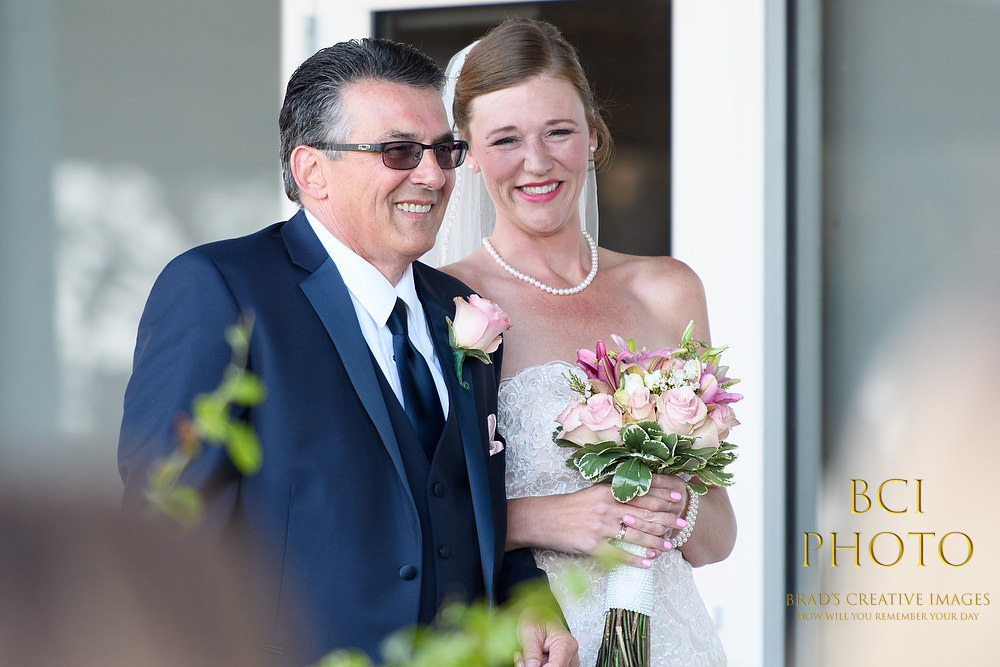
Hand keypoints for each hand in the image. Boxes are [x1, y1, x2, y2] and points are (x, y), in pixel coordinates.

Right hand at [506, 476, 689, 568]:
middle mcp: (607, 507)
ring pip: (636, 535)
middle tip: (681, 524)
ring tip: (669, 546)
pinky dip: (636, 559)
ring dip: (656, 542)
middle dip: (666, 519)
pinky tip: (648, 562)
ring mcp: (601, 527)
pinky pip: (620, 554)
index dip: (662, 493)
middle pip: (644, 514)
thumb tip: (639, 499)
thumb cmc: (570, 506)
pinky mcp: (593, 546)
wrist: (544, 519)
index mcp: (608, 491)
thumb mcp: (593, 493)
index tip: (678, 495)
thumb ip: (615, 495)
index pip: (641, 491)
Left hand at [515, 611, 578, 666]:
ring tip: (525, 656)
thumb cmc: (537, 619)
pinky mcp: (562, 665)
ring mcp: (568, 662)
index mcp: (566, 645)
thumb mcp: (530, 631)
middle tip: (522, 658)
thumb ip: (531, 652)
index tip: (527, 665)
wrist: (539, 616)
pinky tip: (530, 659)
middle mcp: (571, 656)